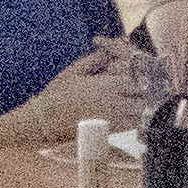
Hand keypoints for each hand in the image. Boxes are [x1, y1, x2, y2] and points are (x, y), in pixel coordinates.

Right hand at [4, 39, 145, 144]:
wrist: (45, 120)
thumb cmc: (58, 94)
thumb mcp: (74, 71)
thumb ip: (94, 61)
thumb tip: (108, 54)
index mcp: (106, 85)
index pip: (135, 81)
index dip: (137, 79)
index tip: (135, 79)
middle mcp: (113, 102)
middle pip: (141, 98)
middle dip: (141, 95)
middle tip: (138, 92)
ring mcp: (113, 118)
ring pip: (139, 113)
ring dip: (139, 108)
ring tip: (134, 104)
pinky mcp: (108, 132)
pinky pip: (130, 126)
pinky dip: (133, 120)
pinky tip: (126, 116)